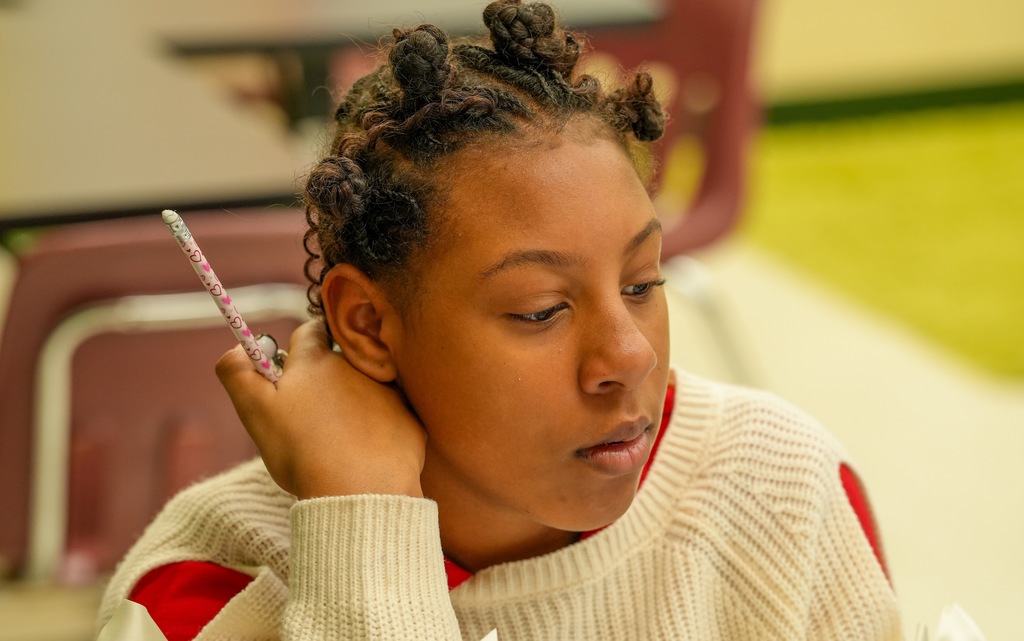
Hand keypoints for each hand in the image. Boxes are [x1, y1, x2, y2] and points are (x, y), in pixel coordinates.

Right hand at [216, 320, 425, 499]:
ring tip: (338, 442)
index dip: (298, 348)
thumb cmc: (301, 451)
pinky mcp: (408, 419)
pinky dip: (378, 430)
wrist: (359, 490)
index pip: (309, 332)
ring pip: (363, 390)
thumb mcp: (255, 410)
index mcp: (316, 361)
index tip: (291, 372)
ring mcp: (387, 392)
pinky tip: (365, 454)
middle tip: (310, 418)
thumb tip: (235, 349)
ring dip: (351, 405)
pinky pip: (390, 417)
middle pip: (337, 364)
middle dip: (324, 382)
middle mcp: (356, 367)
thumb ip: (237, 372)